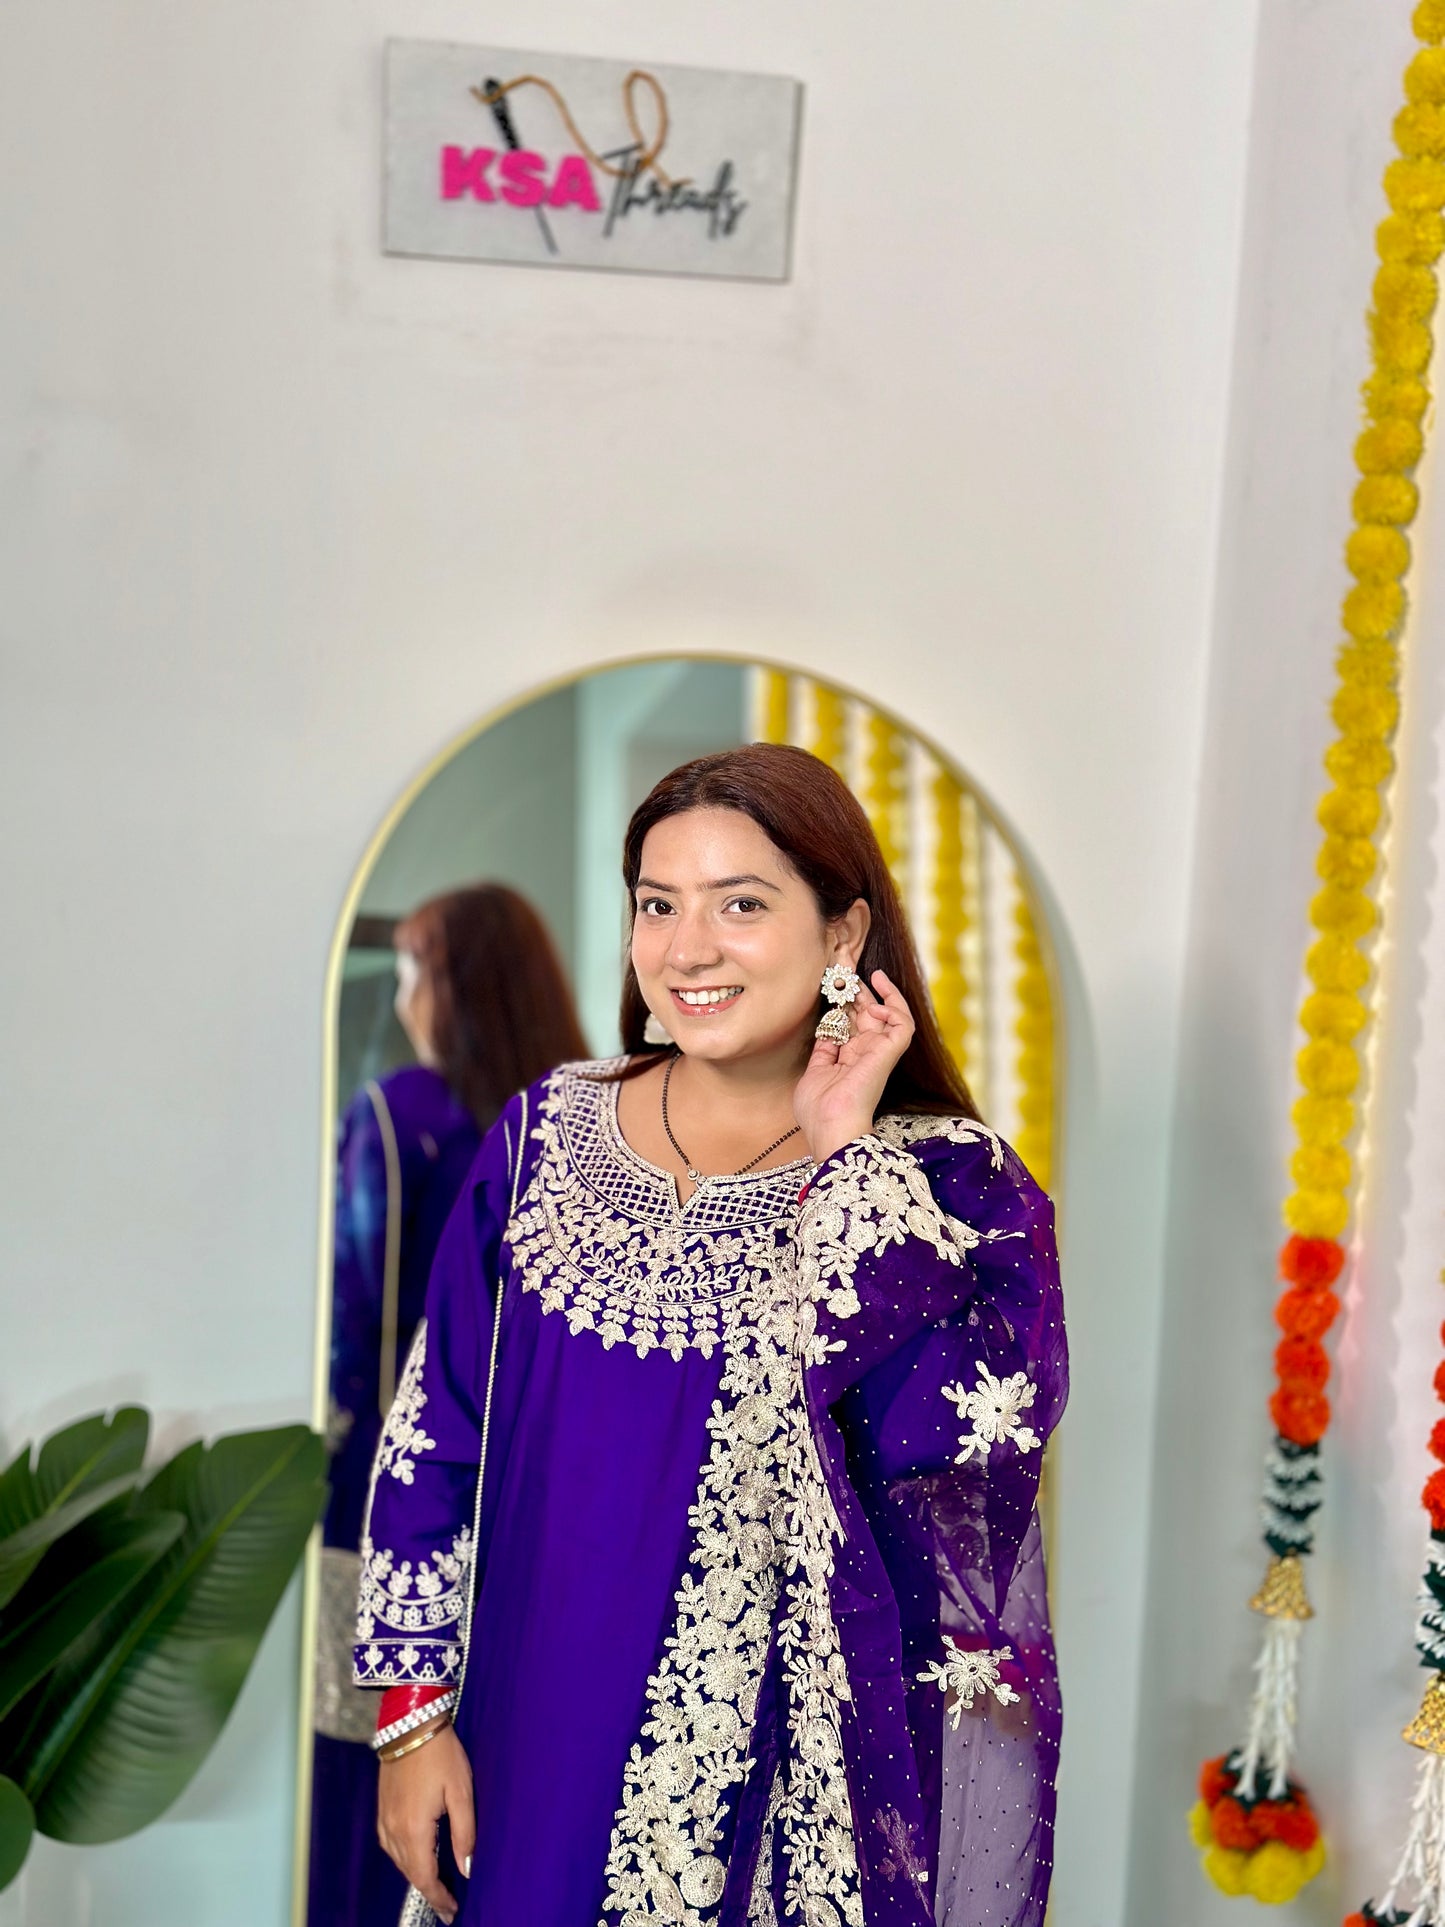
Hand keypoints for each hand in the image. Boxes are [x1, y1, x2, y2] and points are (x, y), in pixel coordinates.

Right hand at [377, 1722, 474, 1924]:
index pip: (425, 1877)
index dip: (438, 1898)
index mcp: (414, 1829)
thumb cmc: (441, 1754)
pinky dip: (406, 1857)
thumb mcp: (461, 1791)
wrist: (411, 1723)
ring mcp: (384, 1820)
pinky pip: (391, 1845)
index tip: (451, 1911)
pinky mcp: (382, 1810)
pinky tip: (419, 1855)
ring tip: (437, 1884)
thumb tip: (466, 1868)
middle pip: (411, 1872)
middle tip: (448, 1904)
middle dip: (430, 1891)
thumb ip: (464, 1833)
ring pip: (399, 1861)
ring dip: (417, 1874)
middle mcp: (394, 1830)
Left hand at [794, 969, 914, 1164]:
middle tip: (847, 969)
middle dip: (860, 990)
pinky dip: (895, 1008)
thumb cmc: (819, 1110)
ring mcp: (879, 1052)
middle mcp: (867, 1053)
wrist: (830, 1127)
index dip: (845, 1001)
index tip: (833, 982)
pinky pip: (903, 1024)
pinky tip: (876, 1004)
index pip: (852, 1022)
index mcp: (850, 1058)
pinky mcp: (889, 1053)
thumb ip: (824, 1049)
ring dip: (883, 992)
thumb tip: (827, 1027)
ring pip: (892, 1014)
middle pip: (869, 1013)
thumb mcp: (815, 1071)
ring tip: (871, 976)